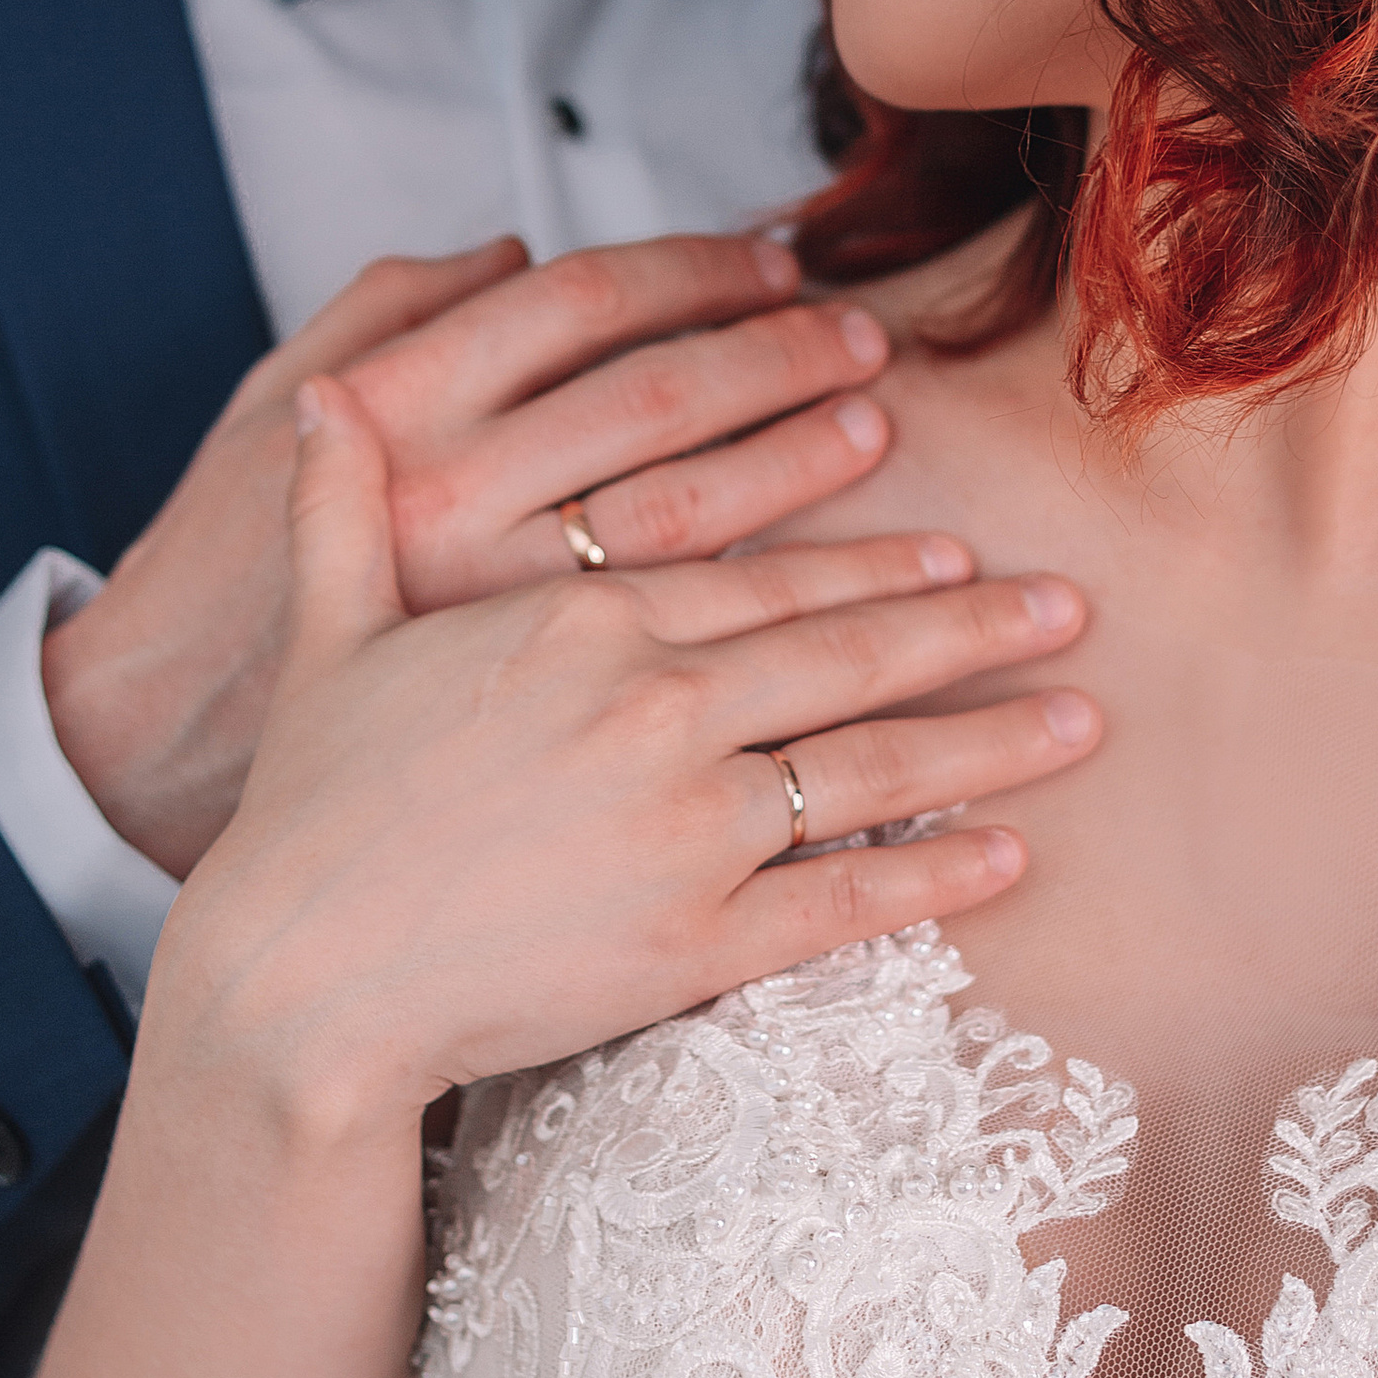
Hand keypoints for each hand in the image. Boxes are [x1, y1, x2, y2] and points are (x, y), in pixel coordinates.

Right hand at [144, 374, 1099, 1129]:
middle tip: (1068, 607)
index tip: (957, 551)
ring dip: (992, 740)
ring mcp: (685, 824)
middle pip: (849, 653)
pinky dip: (937, 875)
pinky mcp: (693, 938)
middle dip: (974, 628)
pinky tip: (1010, 856)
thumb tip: (326, 398)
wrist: (295, 979)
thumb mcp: (330, 632)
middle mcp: (655, 707)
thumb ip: (344, 508)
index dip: (874, 562)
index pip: (766, 577)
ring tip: (1082, 716)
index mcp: (582, 620)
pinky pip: (845, 898)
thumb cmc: (308, 809)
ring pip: (874, 764)